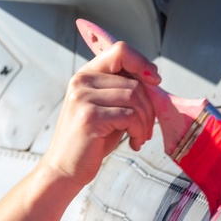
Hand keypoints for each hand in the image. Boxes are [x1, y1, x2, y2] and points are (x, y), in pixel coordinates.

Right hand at [41, 40, 159, 187]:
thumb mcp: (108, 109)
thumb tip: (154, 80)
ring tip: (140, 136)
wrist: (65, 169)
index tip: (155, 82)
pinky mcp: (90, 117)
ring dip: (145, 121)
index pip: (120, 51)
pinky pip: (130, 116)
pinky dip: (139, 131)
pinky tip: (133, 143)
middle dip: (149, 108)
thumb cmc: (91, 142)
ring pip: (135, 98)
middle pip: (134, 82)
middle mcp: (82, 81)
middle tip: (146, 128)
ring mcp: (83, 98)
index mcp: (86, 75)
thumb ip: (124, 91)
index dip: (142, 63)